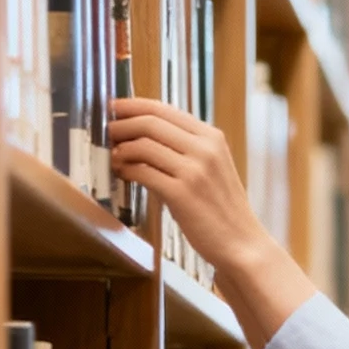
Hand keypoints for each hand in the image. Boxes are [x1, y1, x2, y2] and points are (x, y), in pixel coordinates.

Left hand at [108, 94, 257, 272]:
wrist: (241, 243)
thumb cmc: (222, 210)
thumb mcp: (211, 168)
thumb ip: (186, 149)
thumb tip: (144, 138)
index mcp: (211, 137)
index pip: (164, 109)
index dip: (133, 105)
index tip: (114, 107)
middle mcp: (204, 148)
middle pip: (150, 122)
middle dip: (122, 124)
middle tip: (107, 131)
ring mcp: (194, 170)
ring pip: (144, 145)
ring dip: (121, 149)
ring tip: (113, 156)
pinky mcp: (182, 193)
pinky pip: (144, 172)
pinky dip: (127, 170)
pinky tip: (123, 173)